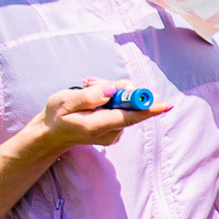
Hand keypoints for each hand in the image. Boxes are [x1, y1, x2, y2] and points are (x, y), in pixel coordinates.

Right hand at [35, 78, 165, 149]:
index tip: (166, 105)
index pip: (129, 117)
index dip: (149, 109)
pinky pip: (120, 107)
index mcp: (97, 126)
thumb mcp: (64, 101)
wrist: (52, 134)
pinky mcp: (116, 129)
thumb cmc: (56, 116)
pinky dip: (109, 98)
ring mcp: (115, 132)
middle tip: (90, 84)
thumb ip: (88, 96)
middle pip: (128, 104)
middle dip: (115, 87)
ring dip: (108, 92)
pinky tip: (92, 99)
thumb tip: (111, 90)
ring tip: (86, 92)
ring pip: (124, 103)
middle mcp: (110, 132)